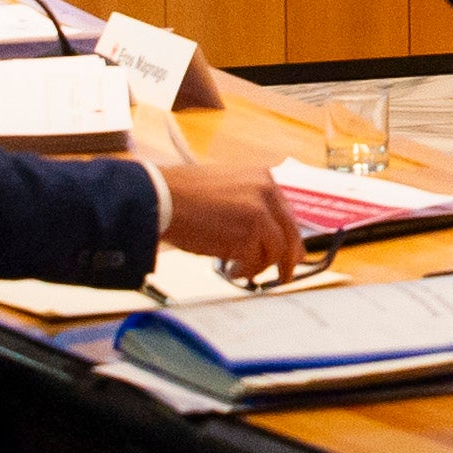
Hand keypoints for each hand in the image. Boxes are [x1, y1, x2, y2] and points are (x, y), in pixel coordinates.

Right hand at [160, 156, 308, 282]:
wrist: (162, 198)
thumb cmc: (183, 195)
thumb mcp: (226, 189)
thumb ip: (250, 205)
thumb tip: (264, 234)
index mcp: (263, 177)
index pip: (286, 213)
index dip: (288, 237)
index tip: (290, 253)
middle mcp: (267, 192)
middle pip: (290, 233)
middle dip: (288, 259)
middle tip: (285, 275)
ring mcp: (260, 213)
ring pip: (275, 251)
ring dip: (259, 267)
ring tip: (242, 272)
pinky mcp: (249, 234)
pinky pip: (256, 262)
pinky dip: (245, 271)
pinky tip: (232, 271)